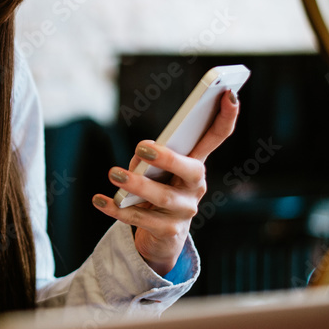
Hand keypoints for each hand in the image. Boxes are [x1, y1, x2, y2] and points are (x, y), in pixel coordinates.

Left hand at [92, 90, 239, 274]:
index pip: (217, 136)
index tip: (229, 93)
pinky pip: (141, 219)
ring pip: (163, 197)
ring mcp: (185, 211)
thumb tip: (139, 160)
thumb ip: (149, 158)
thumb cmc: (158, 189)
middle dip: (168, 158)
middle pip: (191, 170)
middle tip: (142, 147)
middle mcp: (196, 186)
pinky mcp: (169, 231)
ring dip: (137, 185)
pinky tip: (99, 200)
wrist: (161, 236)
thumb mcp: (156, 170)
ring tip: (113, 174)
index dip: (227, 116)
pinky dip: (117, 209)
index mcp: (196, 163)